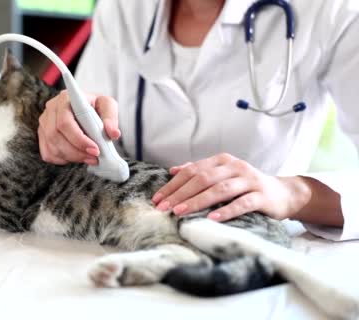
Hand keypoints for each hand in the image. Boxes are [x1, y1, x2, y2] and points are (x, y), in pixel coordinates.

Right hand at [38, 90, 120, 164]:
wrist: (85, 109)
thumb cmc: (95, 106)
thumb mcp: (107, 105)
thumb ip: (111, 117)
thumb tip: (113, 133)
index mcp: (65, 98)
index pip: (65, 122)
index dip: (78, 139)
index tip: (95, 149)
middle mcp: (51, 109)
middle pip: (56, 136)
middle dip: (76, 151)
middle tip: (94, 158)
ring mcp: (44, 123)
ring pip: (52, 147)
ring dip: (72, 157)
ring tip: (89, 158)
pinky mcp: (42, 135)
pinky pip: (48, 153)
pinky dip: (62, 159)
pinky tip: (75, 157)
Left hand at [151, 153, 310, 220]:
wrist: (283, 193)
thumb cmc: (246, 186)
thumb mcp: (223, 175)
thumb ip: (200, 171)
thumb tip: (173, 170)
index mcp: (222, 161)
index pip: (192, 171)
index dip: (173, 185)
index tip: (157, 199)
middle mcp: (235, 167)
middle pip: (203, 179)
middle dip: (180, 194)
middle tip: (164, 208)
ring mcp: (250, 180)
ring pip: (220, 189)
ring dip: (198, 201)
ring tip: (180, 212)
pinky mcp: (262, 195)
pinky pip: (242, 203)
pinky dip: (226, 210)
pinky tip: (212, 218)